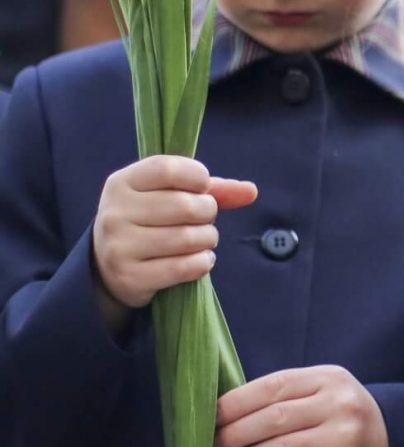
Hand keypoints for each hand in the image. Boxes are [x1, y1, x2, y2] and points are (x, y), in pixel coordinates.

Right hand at [91, 156, 256, 320]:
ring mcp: (119, 247)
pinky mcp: (129, 277)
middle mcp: (114, 213)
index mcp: (122, 183)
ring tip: (201, 240)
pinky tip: (199, 260)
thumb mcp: (169, 195)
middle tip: (203, 219)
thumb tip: (251, 191)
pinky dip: (202, 263)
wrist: (109, 266)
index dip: (198, 177)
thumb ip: (212, 189)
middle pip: (185, 206)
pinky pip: (184, 268)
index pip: (168, 169)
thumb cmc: (149, 221)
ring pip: (188, 238)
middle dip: (208, 212)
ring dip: (207, 239)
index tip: (202, 188)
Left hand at [213, 365, 388, 446]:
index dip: (236, 403)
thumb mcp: (322, 394)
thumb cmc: (341, 419)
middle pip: (274, 418)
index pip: (274, 386)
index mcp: (329, 377)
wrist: (393, 445)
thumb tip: (222, 414)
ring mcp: (345, 436)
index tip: (209, 418)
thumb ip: (284, 398)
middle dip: (234, 435)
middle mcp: (340, 403)